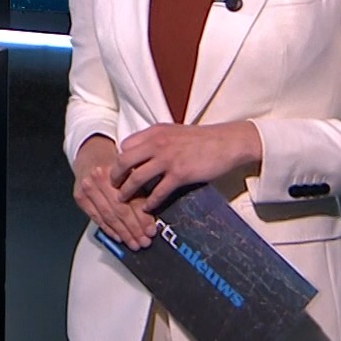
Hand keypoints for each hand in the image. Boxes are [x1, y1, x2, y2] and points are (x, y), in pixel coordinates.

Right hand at [72, 135, 156, 249]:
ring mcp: (87, 188)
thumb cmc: (113, 164)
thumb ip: (140, 191)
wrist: (91, 154)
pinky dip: (108, 229)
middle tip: (143, 241)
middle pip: (119, 210)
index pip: (131, 200)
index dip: (142, 218)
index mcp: (115, 170)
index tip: (151, 231)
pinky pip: (96, 217)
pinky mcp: (80, 197)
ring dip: (122, 233)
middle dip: (133, 229)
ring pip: (108, 216)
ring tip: (133, 243)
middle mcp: (99, 179)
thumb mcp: (130, 171)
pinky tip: (118, 236)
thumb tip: (150, 218)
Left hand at [110, 121, 262, 210]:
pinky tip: (147, 208)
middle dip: (115, 176)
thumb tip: (141, 152)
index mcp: (155, 132)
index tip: (118, 170)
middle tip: (113, 187)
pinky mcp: (180, 174)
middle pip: (124, 160)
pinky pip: (158, 191)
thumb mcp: (174, 132)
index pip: (125, 145)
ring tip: (123, 200)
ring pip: (137, 177)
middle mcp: (157, 143)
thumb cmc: (202, 139)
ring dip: (127, 191)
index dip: (120, 159)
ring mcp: (168, 159)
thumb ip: (157, 140)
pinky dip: (150, 202)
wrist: (228, 142)